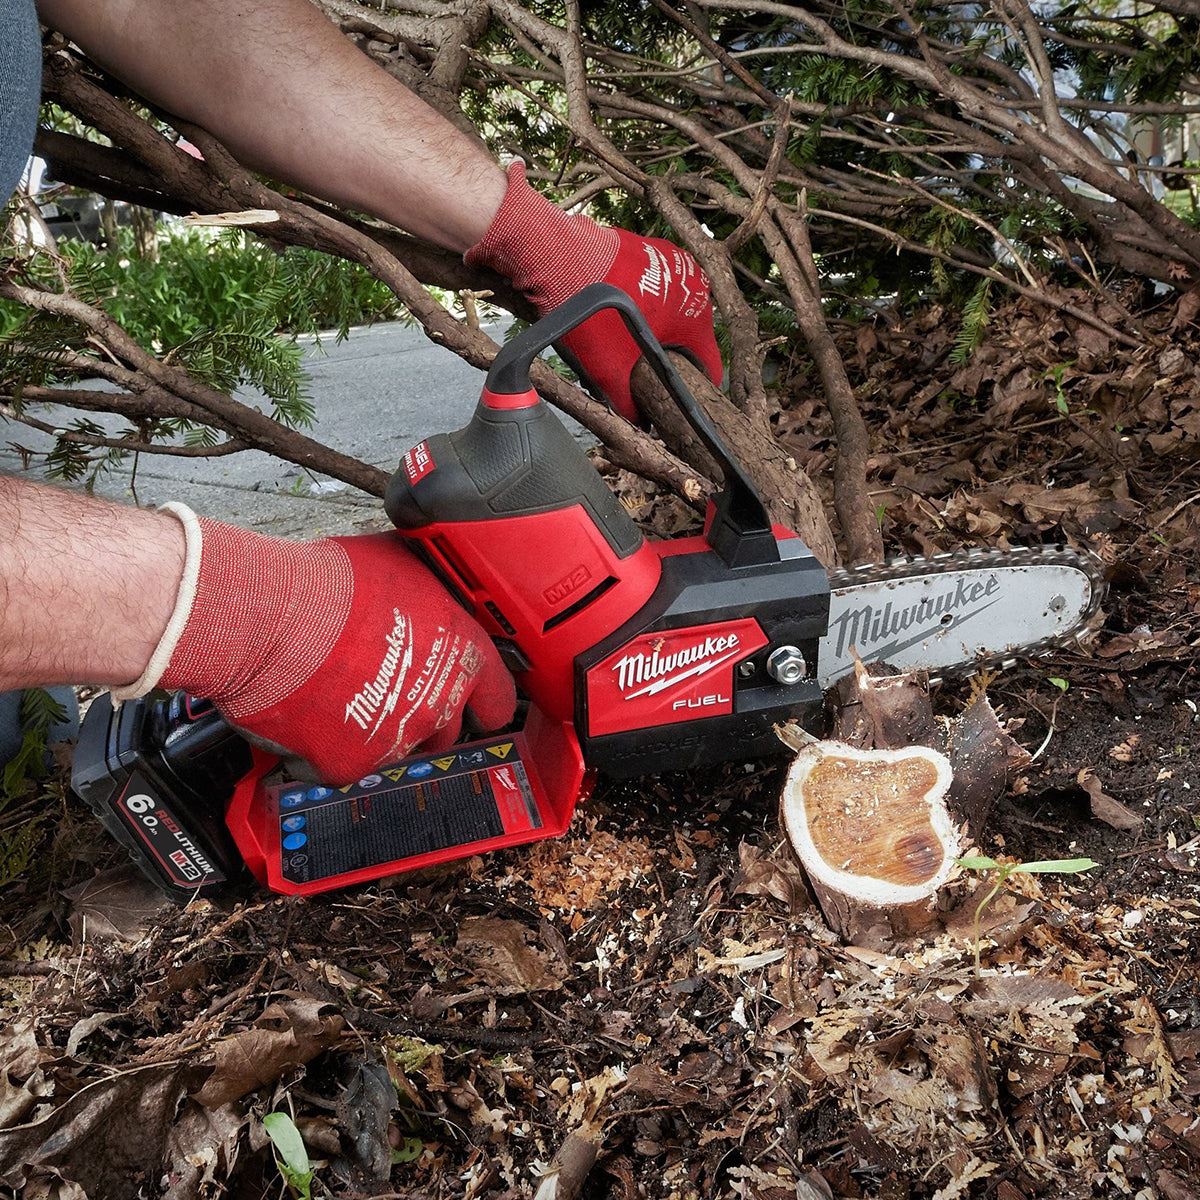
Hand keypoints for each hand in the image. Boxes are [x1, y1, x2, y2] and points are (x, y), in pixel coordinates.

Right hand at [116, 508, 514, 784]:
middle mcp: (439, 701)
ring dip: (375, 730)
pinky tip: (306, 712)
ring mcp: (398, 739)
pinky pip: (342, 764)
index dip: (483, 699)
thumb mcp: (401, 564)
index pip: (498, 697)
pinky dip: (324, 747)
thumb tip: (429, 584)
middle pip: (448, 731)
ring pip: (395, 749)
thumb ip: (430, 590)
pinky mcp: (350, 764)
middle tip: (387, 690)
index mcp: (462, 653)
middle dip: (424, 717)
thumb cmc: (329, 582)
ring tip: (339, 695)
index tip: (471, 701)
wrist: (267, 616)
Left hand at [466, 162, 722, 422]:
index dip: (695, 391)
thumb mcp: (610, 370)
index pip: (710, 367)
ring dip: (654, 332)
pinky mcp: (652, 250)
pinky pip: (655, 290)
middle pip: (689, 339)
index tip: (677, 401)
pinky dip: (643, 306)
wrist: (558, 256)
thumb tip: (639, 425)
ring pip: (671, 314)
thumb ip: (630, 405)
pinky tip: (617, 316)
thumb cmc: (592, 314)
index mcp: (698, 318)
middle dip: (668, 359)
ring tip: (624, 344)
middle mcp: (696, 287)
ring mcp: (675, 264)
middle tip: (641, 373)